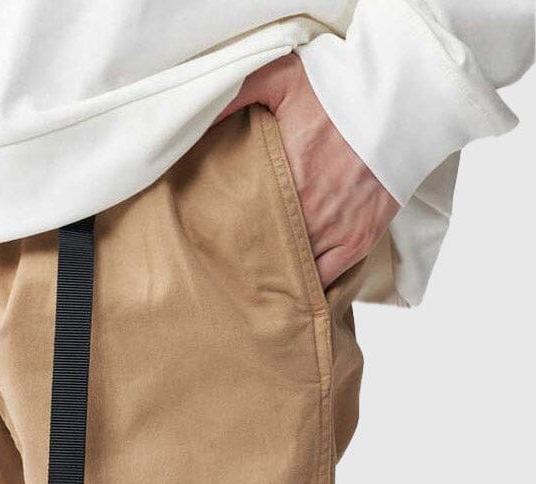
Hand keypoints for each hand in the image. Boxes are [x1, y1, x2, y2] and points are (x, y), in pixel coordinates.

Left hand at [213, 54, 398, 287]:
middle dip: (245, 256)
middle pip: (263, 249)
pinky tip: (290, 288)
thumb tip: (193, 121)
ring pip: (292, 270)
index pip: (239, 219)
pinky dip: (307, 286)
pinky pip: (326, 279)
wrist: (406, 102)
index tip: (208, 238)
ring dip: (274, 274)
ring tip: (254, 279)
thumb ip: (236, 96)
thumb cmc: (342, 89)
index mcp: (284, 174)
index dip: (222, 233)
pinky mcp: (358, 241)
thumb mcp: (282, 78)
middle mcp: (307, 209)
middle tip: (225, 264)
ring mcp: (334, 230)